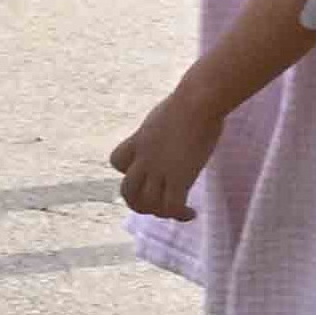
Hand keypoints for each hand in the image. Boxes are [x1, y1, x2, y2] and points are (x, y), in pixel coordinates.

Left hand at [112, 87, 224, 221]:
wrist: (198, 101)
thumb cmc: (191, 99)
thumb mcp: (166, 115)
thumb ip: (163, 128)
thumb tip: (176, 125)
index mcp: (139, 140)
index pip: (117, 161)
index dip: (128, 171)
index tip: (147, 172)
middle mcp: (144, 158)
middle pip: (127, 191)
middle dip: (138, 203)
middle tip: (156, 205)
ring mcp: (159, 170)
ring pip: (147, 204)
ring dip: (160, 213)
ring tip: (177, 211)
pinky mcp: (178, 178)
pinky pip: (172, 207)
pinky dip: (179, 215)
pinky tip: (191, 214)